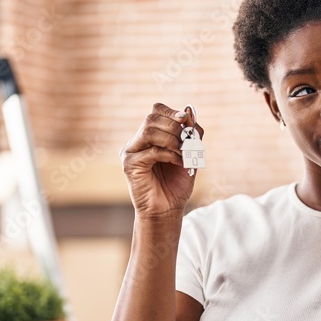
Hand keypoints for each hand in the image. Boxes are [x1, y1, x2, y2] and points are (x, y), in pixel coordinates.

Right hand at [121, 103, 202, 219]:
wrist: (167, 209)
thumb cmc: (177, 184)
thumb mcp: (190, 155)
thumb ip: (191, 134)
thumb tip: (189, 112)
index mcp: (150, 136)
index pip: (156, 111)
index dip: (171, 112)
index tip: (185, 119)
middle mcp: (138, 141)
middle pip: (152, 118)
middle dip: (174, 127)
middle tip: (187, 142)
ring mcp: (131, 152)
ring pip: (148, 130)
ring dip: (171, 139)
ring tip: (183, 153)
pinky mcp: (129, 164)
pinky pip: (151, 151)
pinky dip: (169, 154)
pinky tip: (179, 163)